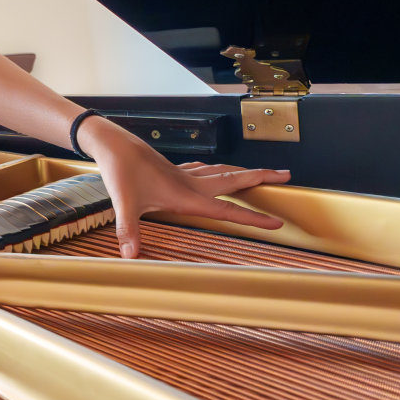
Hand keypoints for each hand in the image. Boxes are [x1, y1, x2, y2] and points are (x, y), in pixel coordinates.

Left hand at [76, 116, 288, 257]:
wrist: (112, 144)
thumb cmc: (120, 171)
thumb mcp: (124, 203)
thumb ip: (129, 230)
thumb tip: (130, 255)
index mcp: (187, 195)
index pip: (228, 210)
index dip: (254, 218)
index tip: (278, 222)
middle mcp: (190, 183)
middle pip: (235, 179)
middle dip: (262, 178)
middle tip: (286, 176)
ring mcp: (183, 174)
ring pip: (221, 171)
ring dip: (242, 172)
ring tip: (260, 173)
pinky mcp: (173, 169)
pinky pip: (203, 169)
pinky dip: (216, 170)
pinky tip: (213, 172)